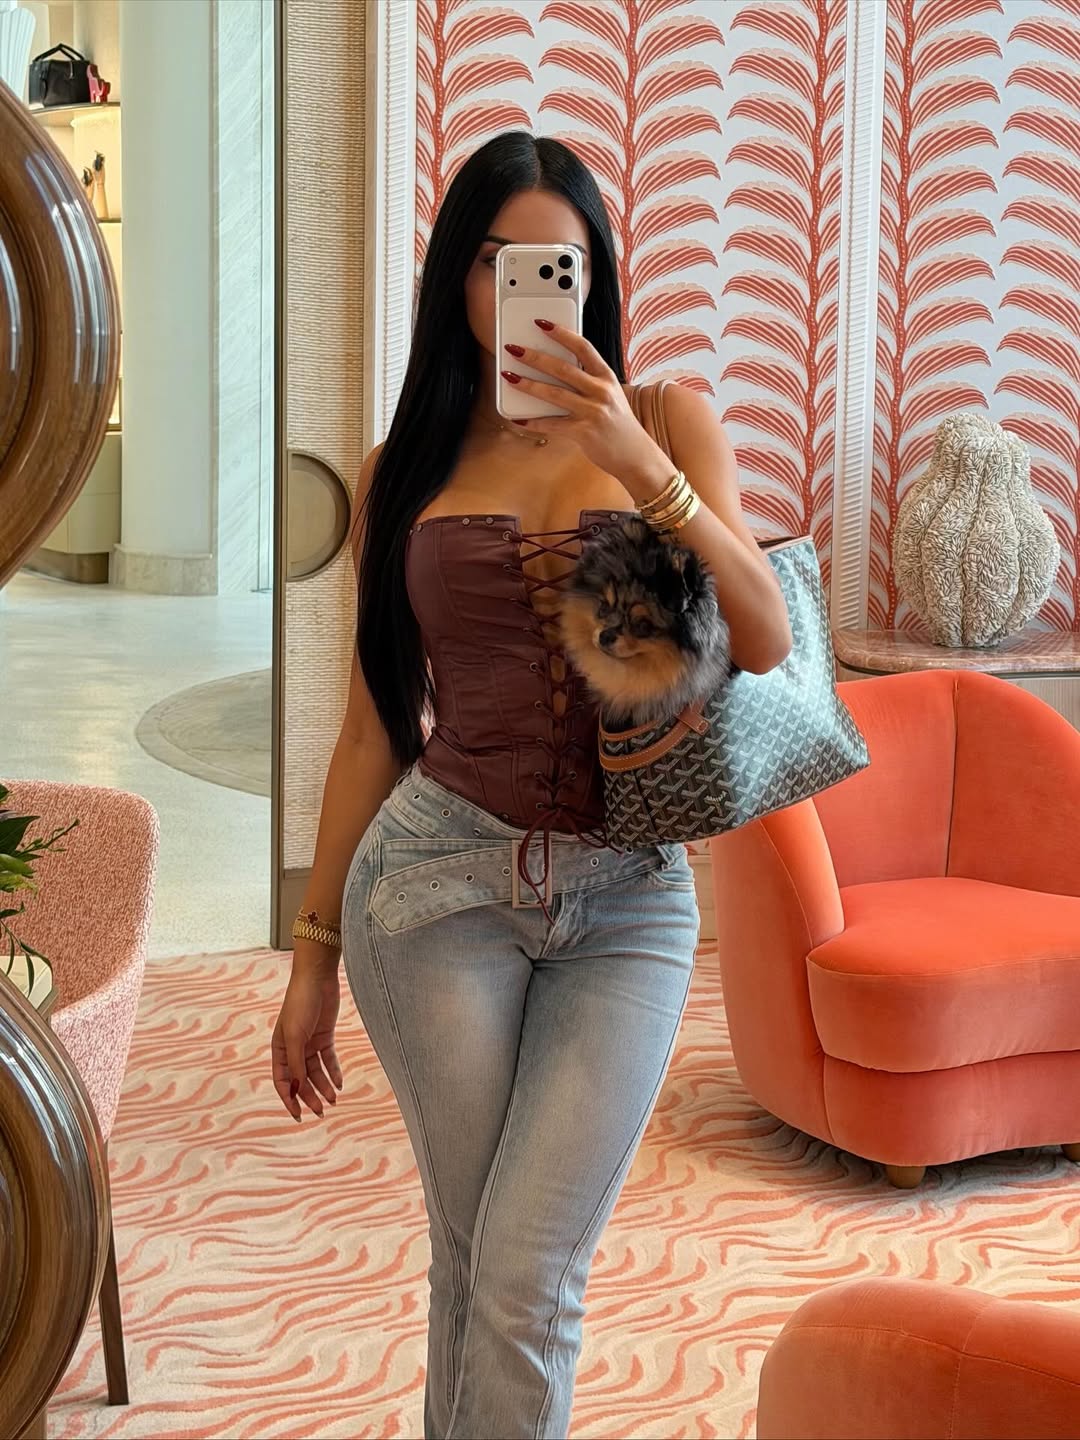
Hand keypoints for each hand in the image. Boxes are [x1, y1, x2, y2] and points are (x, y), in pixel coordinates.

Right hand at [272, 944, 343, 1120]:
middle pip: (301, 1080)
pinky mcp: (324, 1036)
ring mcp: (309, 1042)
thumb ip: (297, 1065)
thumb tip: (296, 1091)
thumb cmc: (300, 1004)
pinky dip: (334, 1072)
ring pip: (316, 1072)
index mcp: (279, 1049)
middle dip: (310, 1096)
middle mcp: (293, 1048)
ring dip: (324, 1086)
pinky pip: (328, 1059)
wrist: (317, 978)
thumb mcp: (295, 1036)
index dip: (289, 1099)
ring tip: (334, 1099)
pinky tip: (340, 1083)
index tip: (299, 1115)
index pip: (282, 1081)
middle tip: (321, 1111)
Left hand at [502, 321, 669, 496]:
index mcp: (607, 377)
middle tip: (514, 349)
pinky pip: (552, 425)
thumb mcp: (610, 396)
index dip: (562, 334)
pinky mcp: (584, 432)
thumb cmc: (618, 424)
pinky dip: (533, 422)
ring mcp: (592, 411)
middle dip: (535, 357)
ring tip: (509, 377)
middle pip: (563, 368)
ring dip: (528, 385)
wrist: (636, 455)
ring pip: (554, 394)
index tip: (542, 324)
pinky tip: (517, 418)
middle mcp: (601, 391)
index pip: (583, 347)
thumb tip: (555, 372)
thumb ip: (589, 383)